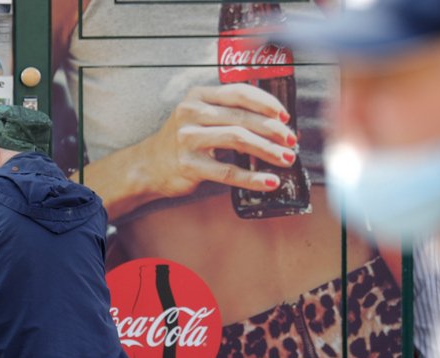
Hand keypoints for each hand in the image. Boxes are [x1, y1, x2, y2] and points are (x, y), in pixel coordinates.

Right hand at [143, 83, 297, 197]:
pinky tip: (269, 182)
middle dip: (273, 130)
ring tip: (285, 159)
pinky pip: (227, 171)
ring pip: (238, 140)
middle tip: (291, 141)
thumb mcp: (200, 116)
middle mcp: (191, 113)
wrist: (148, 166)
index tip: (285, 117)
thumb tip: (276, 124)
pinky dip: (252, 178)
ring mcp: (187, 139)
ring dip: (267, 150)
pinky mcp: (188, 165)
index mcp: (198, 96)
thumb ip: (230, 113)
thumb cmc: (183, 141)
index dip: (267, 103)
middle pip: (242, 117)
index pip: (239, 92)